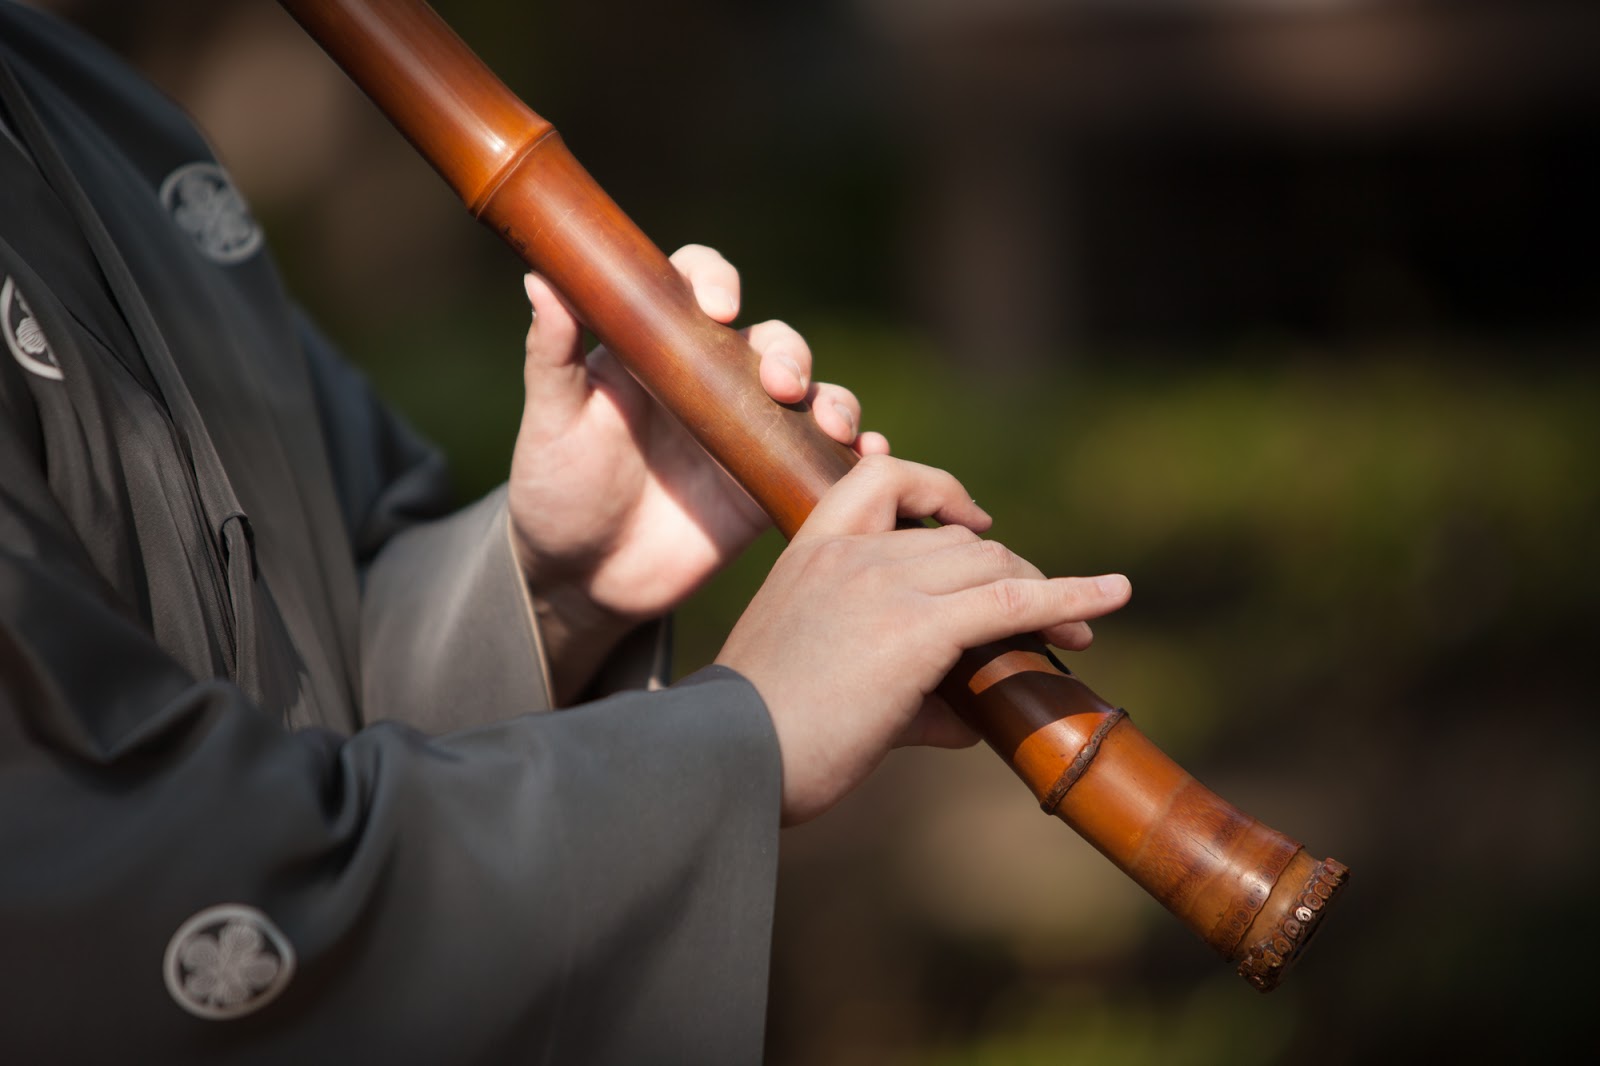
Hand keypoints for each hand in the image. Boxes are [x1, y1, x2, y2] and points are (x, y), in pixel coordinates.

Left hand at [509, 245, 887, 701]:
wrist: (583, 578)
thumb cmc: (556, 489)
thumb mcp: (551, 421)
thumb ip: (552, 354)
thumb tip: (539, 275)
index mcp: (658, 346)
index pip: (696, 285)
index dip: (715, 281)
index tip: (718, 309)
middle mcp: (712, 378)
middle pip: (771, 339)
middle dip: (789, 352)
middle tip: (781, 385)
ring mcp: (748, 430)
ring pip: (812, 394)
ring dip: (833, 401)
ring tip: (834, 428)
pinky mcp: (770, 483)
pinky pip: (825, 459)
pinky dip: (856, 453)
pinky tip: (868, 457)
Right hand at [715, 455, 1132, 824]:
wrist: (726, 759)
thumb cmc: (760, 736)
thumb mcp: (823, 684)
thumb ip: (900, 689)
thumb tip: (969, 721)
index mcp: (810, 550)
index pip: (882, 479)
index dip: (938, 489)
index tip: (971, 521)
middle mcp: (849, 553)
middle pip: (960, 540)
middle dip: (1011, 570)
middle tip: (1050, 613)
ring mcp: (883, 585)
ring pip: (991, 566)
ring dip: (1045, 593)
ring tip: (1080, 630)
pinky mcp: (916, 629)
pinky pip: (1013, 601)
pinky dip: (1072, 596)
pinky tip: (1112, 598)